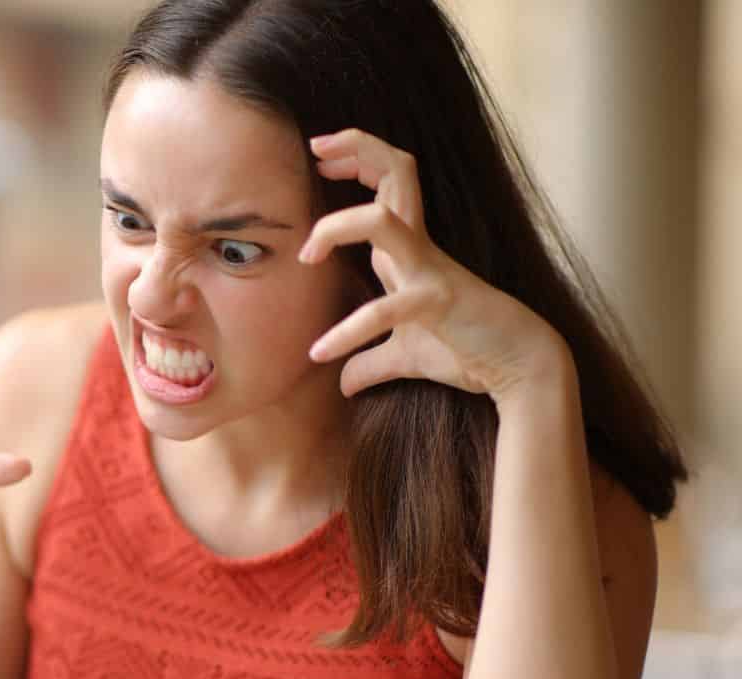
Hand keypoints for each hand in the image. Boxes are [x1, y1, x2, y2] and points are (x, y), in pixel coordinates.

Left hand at [300, 128, 570, 405]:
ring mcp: (428, 269)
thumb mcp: (404, 355)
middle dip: (355, 147)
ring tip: (307, 253)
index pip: (389, 177)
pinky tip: (319, 354)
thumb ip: (370, 362)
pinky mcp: (435, 302)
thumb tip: (342, 383)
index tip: (320, 160)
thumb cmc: (467, 348)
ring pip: (381, 216)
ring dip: (336, 224)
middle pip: (396, 169)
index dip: (359, 156)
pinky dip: (346, 333)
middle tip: (314, 150)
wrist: (519, 367)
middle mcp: (417, 247)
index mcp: (410, 246)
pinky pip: (382, 310)